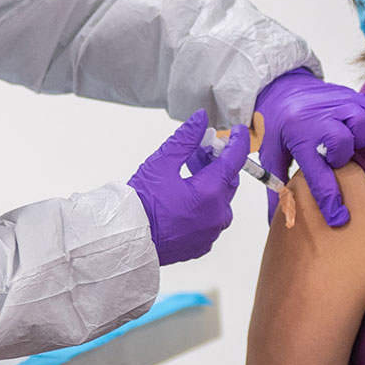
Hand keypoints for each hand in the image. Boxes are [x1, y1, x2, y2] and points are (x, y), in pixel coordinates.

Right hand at [127, 109, 252, 264]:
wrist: (126, 239)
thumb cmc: (140, 204)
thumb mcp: (161, 163)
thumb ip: (185, 139)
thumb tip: (200, 120)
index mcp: (209, 193)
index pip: (234, 160)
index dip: (238, 142)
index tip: (237, 132)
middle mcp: (215, 215)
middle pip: (227, 180)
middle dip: (217, 161)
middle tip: (200, 149)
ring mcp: (210, 232)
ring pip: (221, 201)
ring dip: (211, 183)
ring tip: (189, 172)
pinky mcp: (201, 244)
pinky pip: (211, 219)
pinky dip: (205, 204)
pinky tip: (187, 196)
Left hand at [254, 68, 364, 227]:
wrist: (278, 87)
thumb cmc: (274, 125)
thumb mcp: (270, 155)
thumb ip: (276, 188)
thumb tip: (278, 222)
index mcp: (297, 136)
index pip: (317, 174)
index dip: (330, 199)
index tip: (340, 218)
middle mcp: (318, 117)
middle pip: (344, 144)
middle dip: (342, 157)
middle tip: (332, 158)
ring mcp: (336, 103)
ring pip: (362, 124)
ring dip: (359, 139)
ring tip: (346, 142)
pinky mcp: (349, 94)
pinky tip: (356, 130)